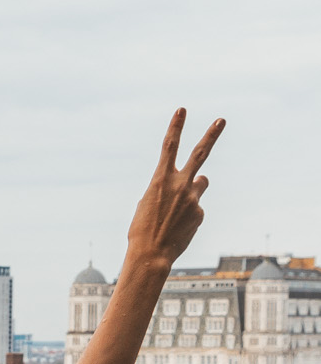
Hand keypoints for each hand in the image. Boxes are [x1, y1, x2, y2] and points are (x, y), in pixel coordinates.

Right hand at [125, 109, 223, 273]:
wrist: (151, 254)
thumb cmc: (142, 228)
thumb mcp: (149, 202)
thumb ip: (172, 186)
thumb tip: (202, 180)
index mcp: (160, 179)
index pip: (169, 146)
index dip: (176, 126)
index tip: (182, 109)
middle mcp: (180, 184)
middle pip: (199, 153)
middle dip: (211, 135)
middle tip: (221, 120)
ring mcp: (193, 199)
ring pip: (201, 183)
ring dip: (194, 188)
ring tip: (178, 206)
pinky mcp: (200, 213)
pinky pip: (196, 208)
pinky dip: (188, 215)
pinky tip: (177, 227)